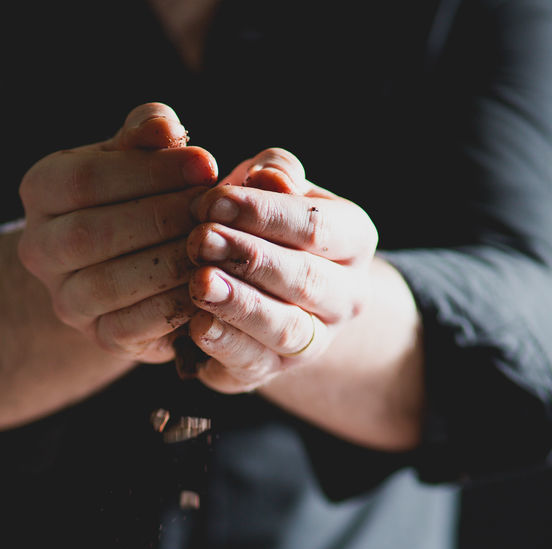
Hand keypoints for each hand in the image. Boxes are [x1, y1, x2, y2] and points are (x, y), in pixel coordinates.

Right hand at [17, 103, 217, 362]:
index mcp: (41, 190)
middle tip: (212, 210)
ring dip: (165, 264)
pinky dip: (168, 307)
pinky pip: (126, 328)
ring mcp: (64, 299)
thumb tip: (164, 129)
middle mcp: (39, 248)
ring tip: (212, 246)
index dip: (150, 172)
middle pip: (90, 234)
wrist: (129, 262)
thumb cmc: (139, 193)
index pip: (86, 179)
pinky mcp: (97, 336)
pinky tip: (205, 286)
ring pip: (105, 285)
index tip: (206, 164)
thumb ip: (149, 133)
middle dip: (160, 219)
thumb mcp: (140, 154)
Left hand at [184, 148, 377, 391]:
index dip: (263, 213)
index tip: (212, 202)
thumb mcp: (271, 189)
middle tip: (199, 240)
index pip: (315, 226)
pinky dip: (225, 344)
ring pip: (284, 326)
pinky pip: (254, 362)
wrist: (262, 289)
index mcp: (354, 240)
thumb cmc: (263, 224)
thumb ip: (273, 174)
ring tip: (200, 283)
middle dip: (249, 257)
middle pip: (304, 278)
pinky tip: (197, 324)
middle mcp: (346, 296)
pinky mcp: (273, 371)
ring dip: (239, 304)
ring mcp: (314, 341)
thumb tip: (267, 177)